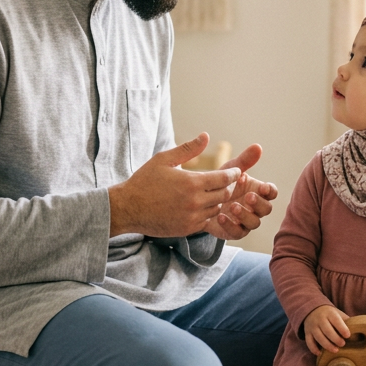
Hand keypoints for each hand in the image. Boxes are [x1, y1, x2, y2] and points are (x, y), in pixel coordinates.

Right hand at [109, 133, 240, 236]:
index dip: (234, 174)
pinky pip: (206, 221)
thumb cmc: (145, 180)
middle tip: (226, 182)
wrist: (128, 208)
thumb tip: (205, 136)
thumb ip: (188, 149)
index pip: (224, 179)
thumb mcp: (164, 159)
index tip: (237, 171)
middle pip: (225, 194)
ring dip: (218, 200)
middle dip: (228, 187)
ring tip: (213, 193)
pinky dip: (207, 213)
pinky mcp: (187, 229)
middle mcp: (195, 202)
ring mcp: (192, 218)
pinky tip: (201, 206)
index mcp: (191, 183)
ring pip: (217, 209)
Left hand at [204, 143, 277, 240]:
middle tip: (248, 196)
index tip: (262, 186)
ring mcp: (245, 221)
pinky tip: (220, 216)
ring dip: (246, 215)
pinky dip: (231, 226)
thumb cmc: (220, 183)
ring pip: (255, 223)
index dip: (270, 190)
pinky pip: (238, 233)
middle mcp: (254, 207)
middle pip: (267, 209)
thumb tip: (258, 146)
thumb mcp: (230, 170)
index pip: (271, 192)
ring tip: (233, 206)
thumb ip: (244, 161)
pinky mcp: (233, 231)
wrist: (199, 199)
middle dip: (259, 203)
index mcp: (257, 191)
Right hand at [304, 304, 349, 355]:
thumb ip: (346, 322)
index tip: (348, 335)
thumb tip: (360, 333)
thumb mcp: (338, 314)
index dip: (342, 328)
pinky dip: (313, 349)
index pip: (336, 320)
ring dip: (327, 345)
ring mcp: (312, 326)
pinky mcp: (307, 332)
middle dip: (335, 338)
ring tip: (335, 350)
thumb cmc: (331, 315)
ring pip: (318, 337)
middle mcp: (320, 319)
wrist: (313, 309)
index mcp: (330, 313)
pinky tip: (320, 353)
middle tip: (343, 344)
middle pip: (327, 330)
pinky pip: (309, 342)